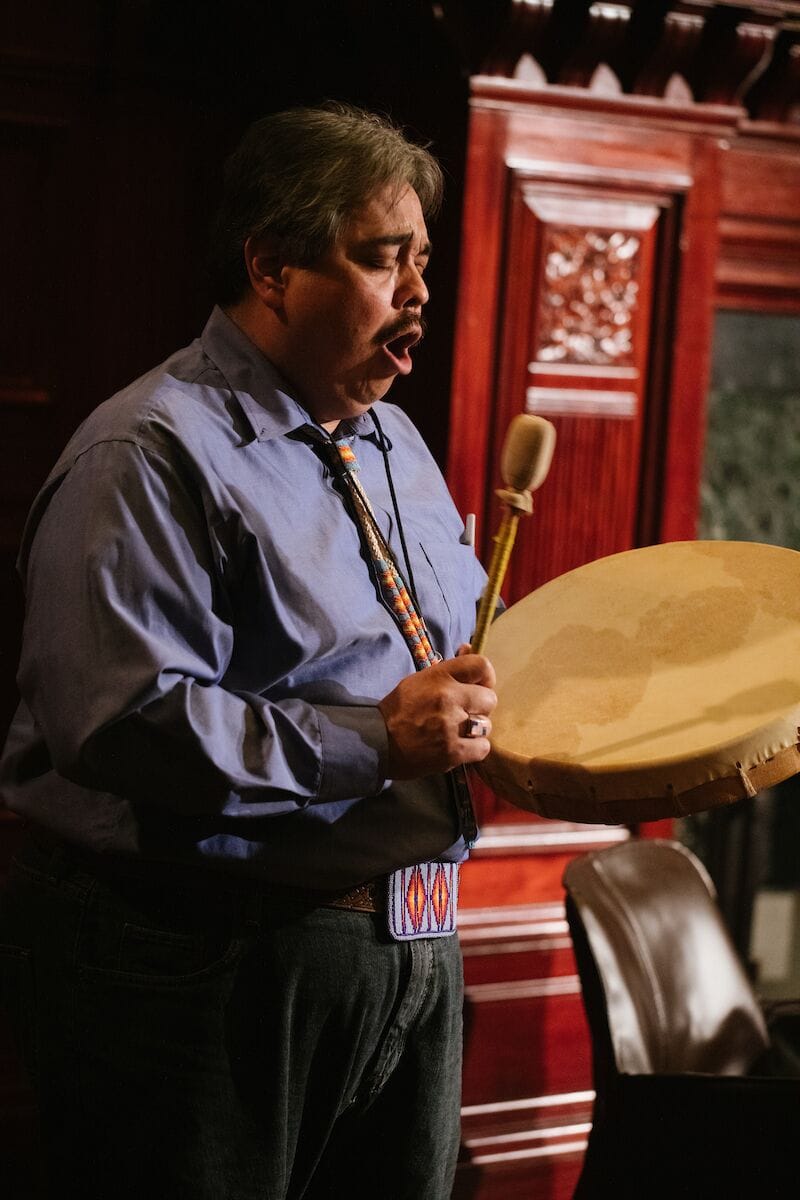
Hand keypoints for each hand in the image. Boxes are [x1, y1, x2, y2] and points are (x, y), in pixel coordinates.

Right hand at [377, 654, 496, 779]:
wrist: (378, 742)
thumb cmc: (400, 709)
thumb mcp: (420, 680)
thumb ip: (448, 668)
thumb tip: (469, 648)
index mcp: (439, 676)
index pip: (481, 665)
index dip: (486, 677)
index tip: (480, 686)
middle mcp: (448, 698)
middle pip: (490, 699)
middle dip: (480, 706)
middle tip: (465, 712)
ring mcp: (451, 726)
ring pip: (487, 725)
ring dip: (476, 730)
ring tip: (460, 732)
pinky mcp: (452, 752)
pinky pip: (482, 747)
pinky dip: (474, 748)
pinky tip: (460, 746)